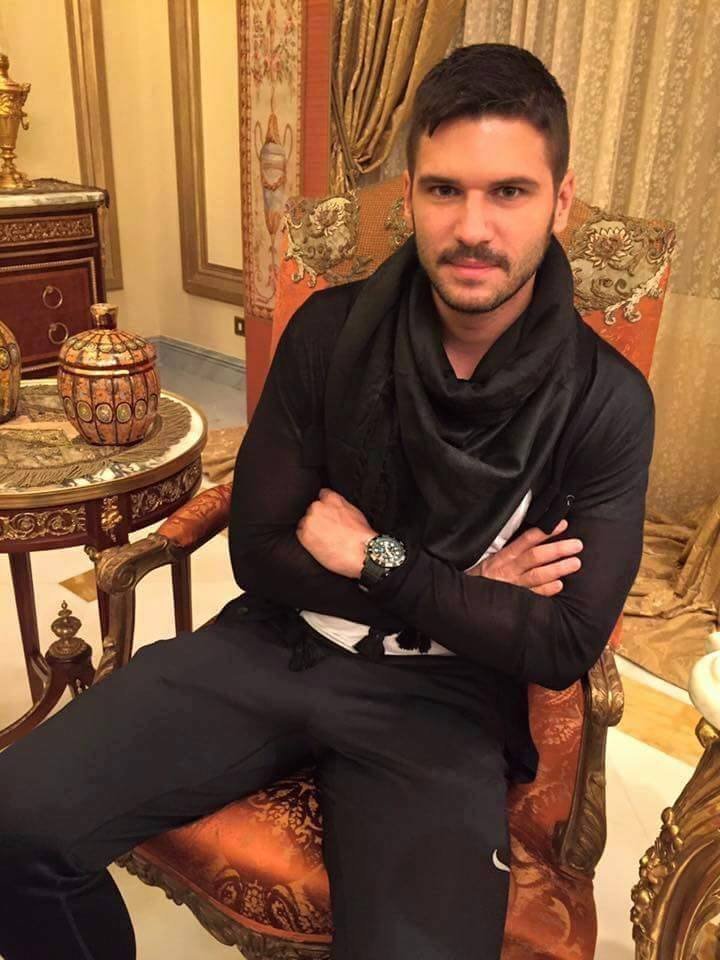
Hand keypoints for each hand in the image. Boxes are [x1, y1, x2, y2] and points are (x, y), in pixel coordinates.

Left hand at [296, 488, 376, 578]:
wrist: (360, 552)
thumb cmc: (360, 535)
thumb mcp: (354, 512)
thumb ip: (340, 506)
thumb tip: (335, 511)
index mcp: (332, 498)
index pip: (323, 494)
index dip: (326, 506)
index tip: (328, 513)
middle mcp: (318, 506)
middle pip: (313, 509)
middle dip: (318, 518)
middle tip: (328, 529)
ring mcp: (310, 520)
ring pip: (306, 522)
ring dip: (312, 528)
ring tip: (325, 539)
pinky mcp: (304, 535)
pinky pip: (301, 534)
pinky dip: (308, 539)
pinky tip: (320, 544)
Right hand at [466, 519, 582, 596]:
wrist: (466, 599)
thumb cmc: (484, 578)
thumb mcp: (493, 559)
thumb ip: (513, 551)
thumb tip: (539, 538)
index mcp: (504, 556)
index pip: (526, 540)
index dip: (545, 532)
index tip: (563, 525)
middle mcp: (509, 569)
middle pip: (535, 556)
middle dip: (557, 549)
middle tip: (577, 545)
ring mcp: (512, 585)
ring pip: (537, 575)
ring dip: (558, 568)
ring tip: (575, 563)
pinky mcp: (515, 601)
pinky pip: (533, 595)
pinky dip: (546, 590)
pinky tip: (559, 585)